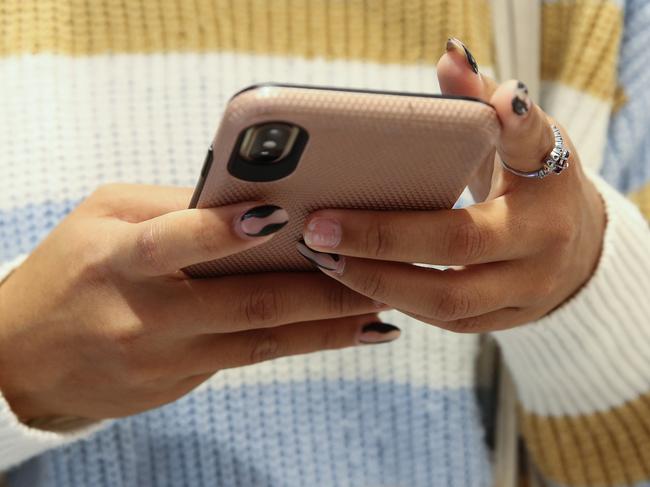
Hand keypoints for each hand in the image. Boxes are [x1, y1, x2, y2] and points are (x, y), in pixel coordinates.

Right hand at [0, 184, 396, 421]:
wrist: (20, 360)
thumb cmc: (70, 271)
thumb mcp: (102, 219)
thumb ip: (172, 206)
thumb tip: (248, 196)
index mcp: (117, 259)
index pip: (174, 241)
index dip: (225, 230)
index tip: (283, 214)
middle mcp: (144, 315)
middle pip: (246, 302)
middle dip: (319, 288)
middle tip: (374, 270)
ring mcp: (164, 359)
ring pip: (261, 341)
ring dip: (326, 325)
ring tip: (379, 307)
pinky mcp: (179, 384)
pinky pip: (249, 360)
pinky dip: (298, 344)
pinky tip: (342, 333)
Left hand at [296, 39, 605, 332]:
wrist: (578, 250)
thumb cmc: (536, 186)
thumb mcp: (522, 140)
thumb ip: (483, 101)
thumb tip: (449, 59)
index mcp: (550, 181)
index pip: (532, 146)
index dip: (517, 124)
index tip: (498, 103)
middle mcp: (544, 242)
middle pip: (458, 244)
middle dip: (381, 239)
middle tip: (318, 228)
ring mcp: (528, 291)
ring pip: (446, 300)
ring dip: (377, 281)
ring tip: (324, 260)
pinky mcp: (507, 321)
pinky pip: (446, 322)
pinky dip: (397, 302)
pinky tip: (355, 282)